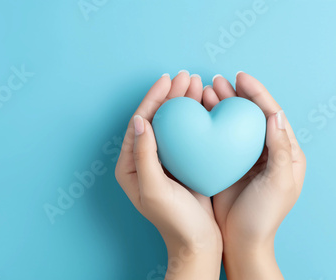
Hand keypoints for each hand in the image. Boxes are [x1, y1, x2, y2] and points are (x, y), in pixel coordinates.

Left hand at [115, 71, 221, 278]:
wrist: (197, 243)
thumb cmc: (174, 221)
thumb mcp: (154, 189)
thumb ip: (144, 155)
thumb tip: (139, 121)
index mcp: (129, 164)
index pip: (139, 123)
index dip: (152, 99)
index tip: (167, 80)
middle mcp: (143, 159)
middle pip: (156, 119)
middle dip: (170, 96)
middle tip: (186, 76)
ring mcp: (163, 161)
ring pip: (172, 124)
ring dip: (183, 103)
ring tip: (198, 83)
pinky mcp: (181, 164)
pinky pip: (186, 135)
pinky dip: (195, 119)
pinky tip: (206, 105)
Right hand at [205, 72, 306, 278]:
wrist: (242, 241)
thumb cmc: (265, 215)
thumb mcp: (279, 182)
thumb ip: (280, 148)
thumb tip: (275, 115)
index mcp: (284, 152)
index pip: (271, 114)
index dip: (257, 93)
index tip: (240, 77)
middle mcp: (263, 150)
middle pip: (248, 115)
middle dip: (234, 95)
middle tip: (216, 81)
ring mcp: (242, 157)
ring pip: (230, 124)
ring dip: (218, 106)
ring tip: (203, 91)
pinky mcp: (225, 165)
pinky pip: (216, 139)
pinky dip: (208, 124)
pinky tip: (196, 114)